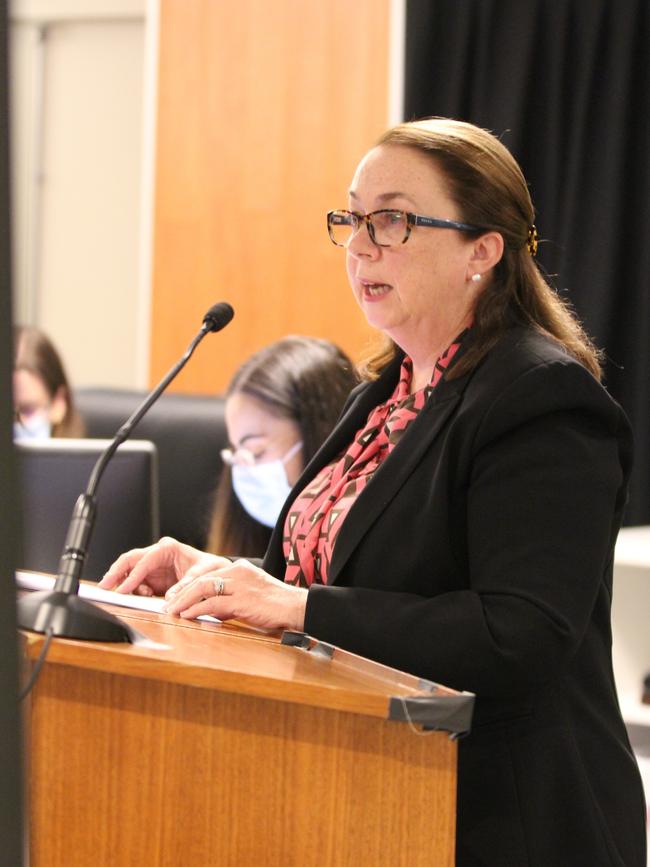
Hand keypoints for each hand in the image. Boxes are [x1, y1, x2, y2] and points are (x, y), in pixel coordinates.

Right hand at [98, 536, 230, 597]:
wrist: (216, 574)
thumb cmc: (211, 569)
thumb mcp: (202, 576)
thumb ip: (185, 586)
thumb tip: (169, 599)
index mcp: (168, 548)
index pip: (144, 560)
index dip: (132, 576)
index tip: (122, 590)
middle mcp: (158, 554)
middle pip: (129, 560)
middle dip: (115, 573)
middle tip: (103, 588)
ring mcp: (153, 566)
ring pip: (129, 571)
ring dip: (126, 584)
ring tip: (137, 594)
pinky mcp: (152, 577)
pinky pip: (135, 582)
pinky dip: (134, 590)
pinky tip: (144, 595)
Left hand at [163, 559, 307, 631]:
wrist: (296, 607)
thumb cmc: (276, 606)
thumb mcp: (250, 598)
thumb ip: (230, 601)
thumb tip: (211, 611)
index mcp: (240, 569)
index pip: (207, 575)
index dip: (189, 587)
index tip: (175, 598)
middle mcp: (238, 572)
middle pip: (201, 579)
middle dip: (181, 593)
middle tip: (167, 605)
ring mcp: (240, 585)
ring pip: (203, 588)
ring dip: (184, 600)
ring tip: (171, 611)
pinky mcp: (242, 599)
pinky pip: (212, 603)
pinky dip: (196, 609)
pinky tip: (186, 616)